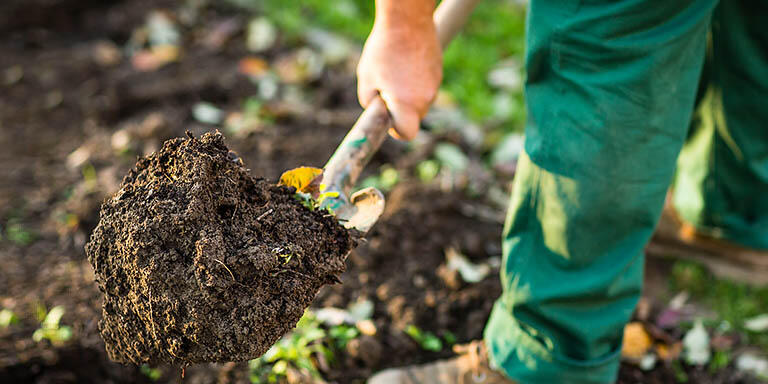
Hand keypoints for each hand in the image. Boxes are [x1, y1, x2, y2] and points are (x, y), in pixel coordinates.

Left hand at [357, 10, 441, 140]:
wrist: (407, 20)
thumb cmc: (383, 50)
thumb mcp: (366, 79)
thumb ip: (370, 103)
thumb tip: (378, 111)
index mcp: (407, 104)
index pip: (408, 134)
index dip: (397, 131)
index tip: (389, 120)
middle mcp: (425, 98)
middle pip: (414, 118)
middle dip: (401, 110)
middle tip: (386, 90)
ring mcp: (435, 85)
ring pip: (420, 101)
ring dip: (408, 94)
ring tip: (394, 72)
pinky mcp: (438, 72)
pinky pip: (425, 86)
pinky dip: (416, 81)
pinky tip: (405, 63)